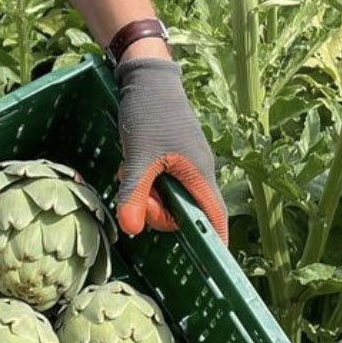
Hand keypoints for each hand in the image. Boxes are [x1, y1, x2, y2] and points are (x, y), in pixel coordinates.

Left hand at [114, 57, 228, 242]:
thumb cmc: (150, 113)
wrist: (147, 76)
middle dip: (154, 209)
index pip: (214, 218)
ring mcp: (183, 165)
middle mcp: (197, 173)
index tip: (211, 266)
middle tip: (133, 192)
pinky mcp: (170, 157)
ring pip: (165, 197)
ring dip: (143, 192)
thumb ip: (134, 194)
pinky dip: (142, 179)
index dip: (213, 242)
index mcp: (199, 175)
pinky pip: (157, 182)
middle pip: (181, 213)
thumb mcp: (138, 157)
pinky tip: (128, 163)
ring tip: (128, 169)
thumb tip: (131, 230)